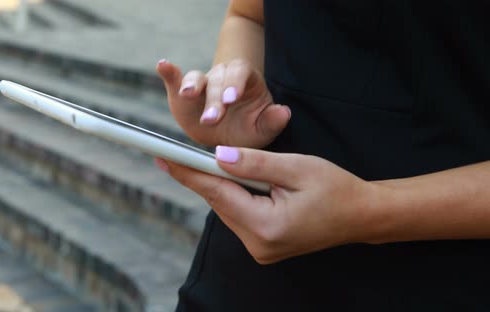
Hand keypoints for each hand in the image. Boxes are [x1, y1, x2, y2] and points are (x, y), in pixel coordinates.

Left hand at [155, 147, 378, 263]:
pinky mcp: (263, 245)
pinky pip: (239, 215)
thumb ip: (254, 163)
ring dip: (220, 184)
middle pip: (219, 202)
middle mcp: (258, 245)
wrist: (361, 215)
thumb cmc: (336, 188)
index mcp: (267, 226)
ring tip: (208, 161)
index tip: (162, 158)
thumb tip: (217, 156)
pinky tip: (232, 179)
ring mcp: (260, 249)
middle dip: (201, 175)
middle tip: (175, 153)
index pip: (217, 193)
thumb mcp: (296, 167)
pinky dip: (234, 195)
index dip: (188, 173)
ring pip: (228, 208)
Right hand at [156, 59, 290, 147]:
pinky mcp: (180, 93)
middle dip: (214, 98)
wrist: (225, 136)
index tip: (231, 99)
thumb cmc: (247, 129)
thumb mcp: (262, 130)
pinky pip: (174, 79)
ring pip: (196, 77)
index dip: (235, 84)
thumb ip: (272, 121)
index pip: (241, 74)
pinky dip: (167, 72)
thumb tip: (283, 112)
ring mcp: (201, 83)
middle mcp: (222, 77)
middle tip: (211, 118)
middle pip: (217, 79)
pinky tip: (162, 65)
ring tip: (186, 95)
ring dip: (191, 85)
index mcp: (245, 81)